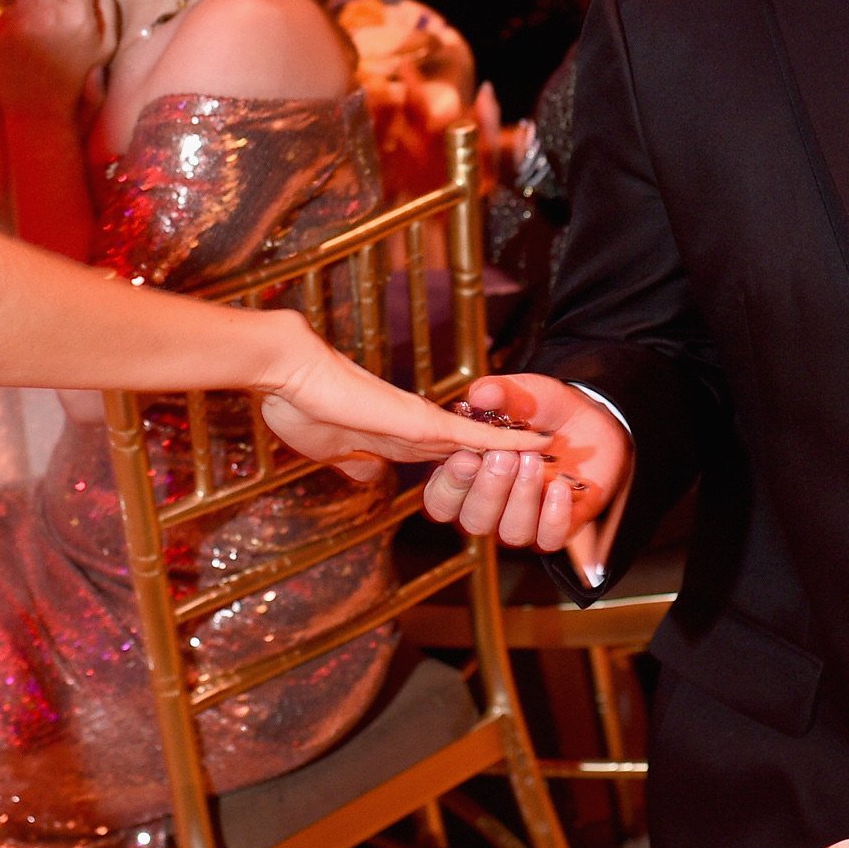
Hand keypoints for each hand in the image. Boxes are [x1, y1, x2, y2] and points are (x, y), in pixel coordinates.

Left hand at [0, 0, 115, 106]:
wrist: (40, 111)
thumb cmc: (78, 79)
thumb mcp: (107, 49)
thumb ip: (108, 12)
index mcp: (78, 16)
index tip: (76, 0)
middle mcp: (48, 14)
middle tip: (58, 13)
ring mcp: (20, 23)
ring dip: (35, 4)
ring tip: (41, 28)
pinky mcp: (0, 32)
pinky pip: (9, 11)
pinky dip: (17, 19)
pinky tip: (26, 39)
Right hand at [251, 317, 546, 477]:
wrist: (290, 371)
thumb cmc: (297, 406)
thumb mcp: (333, 450)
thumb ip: (358, 463)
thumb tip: (373, 476)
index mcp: (395, 437)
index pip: (445, 455)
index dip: (474, 466)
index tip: (499, 475)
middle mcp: (417, 428)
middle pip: (472, 451)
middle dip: (509, 464)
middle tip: (550, 466)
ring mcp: (422, 423)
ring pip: (482, 445)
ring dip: (518, 455)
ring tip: (559, 457)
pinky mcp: (423, 421)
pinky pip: (476, 437)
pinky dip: (511, 442)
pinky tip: (542, 445)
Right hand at [420, 374, 631, 579]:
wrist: (590, 420)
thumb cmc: (543, 410)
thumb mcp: (522, 392)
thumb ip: (499, 392)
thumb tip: (480, 394)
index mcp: (467, 477)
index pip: (440, 500)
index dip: (450, 484)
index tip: (467, 457)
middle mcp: (489, 507)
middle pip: (473, 521)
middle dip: (489, 489)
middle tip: (506, 456)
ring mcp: (523, 521)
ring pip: (510, 533)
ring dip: (521, 498)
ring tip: (534, 461)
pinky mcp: (556, 529)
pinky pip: (549, 539)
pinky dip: (553, 517)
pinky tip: (559, 487)